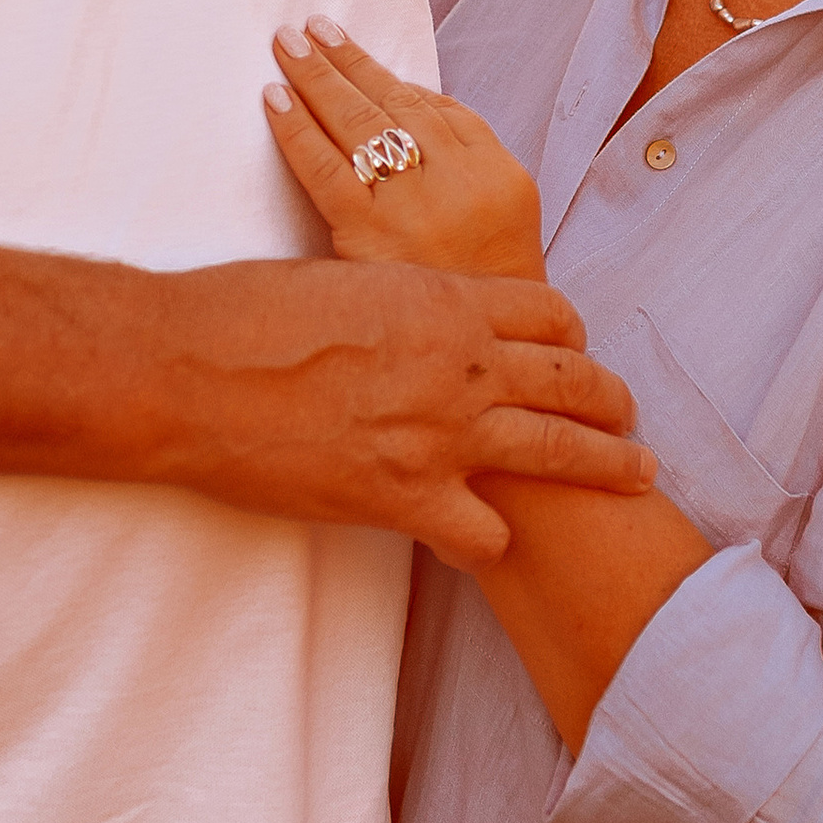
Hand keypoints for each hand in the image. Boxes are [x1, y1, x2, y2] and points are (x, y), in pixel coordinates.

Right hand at [147, 252, 649, 569]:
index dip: (571, 331)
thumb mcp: (346, 278)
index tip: (576, 346)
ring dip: (606, 466)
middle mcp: (460, 364)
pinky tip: (490, 544)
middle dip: (612, 400)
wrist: (186, 370)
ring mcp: (439, 435)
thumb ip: (404, 299)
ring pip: (557, 451)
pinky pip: (485, 535)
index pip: (548, 311)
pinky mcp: (404, 498)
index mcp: (445, 300)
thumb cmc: (246, 314)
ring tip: (636, 476)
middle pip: (572, 378)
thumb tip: (422, 314)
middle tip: (631, 417)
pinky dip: (493, 543)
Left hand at [267, 23, 545, 280]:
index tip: (358, 56)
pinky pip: (325, 167)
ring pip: (362, 123)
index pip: (442, 108)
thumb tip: (404, 109)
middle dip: (350, 61)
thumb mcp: (503, 224)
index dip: (394, 79)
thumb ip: (463, 165)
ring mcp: (418, 206)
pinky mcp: (372, 233)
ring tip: (289, 44)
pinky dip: (297, 128)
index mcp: (503, 174)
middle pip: (398, 104)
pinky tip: (275, 99)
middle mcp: (464, 181)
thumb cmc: (485, 295)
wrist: (488, 365)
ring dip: (320, 77)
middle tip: (311, 27)